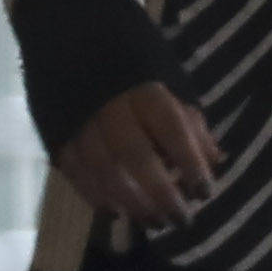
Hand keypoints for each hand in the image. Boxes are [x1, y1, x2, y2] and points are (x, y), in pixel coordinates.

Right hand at [57, 81, 221, 236]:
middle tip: (181, 219)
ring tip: (153, 222)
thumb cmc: (135, 74)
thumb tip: (214, 161)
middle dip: (161, 192)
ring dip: (130, 202)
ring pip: (102, 169)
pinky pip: (74, 172)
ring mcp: (80, 120)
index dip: (190, 163)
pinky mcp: (57, 133)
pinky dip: (96, 197)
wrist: (75, 48)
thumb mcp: (169, 87)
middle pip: (135, 155)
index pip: (172, 129)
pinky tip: (117, 213)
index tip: (205, 192)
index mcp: (145, 90)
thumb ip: (191, 124)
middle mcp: (111, 105)